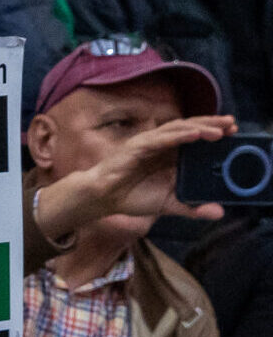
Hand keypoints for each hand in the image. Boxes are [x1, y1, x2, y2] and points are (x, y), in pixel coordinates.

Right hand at [36, 115, 236, 240]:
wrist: (102, 200)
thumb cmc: (131, 198)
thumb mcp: (169, 204)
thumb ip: (193, 207)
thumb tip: (219, 212)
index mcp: (169, 155)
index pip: (196, 138)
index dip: (214, 133)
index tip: (234, 133)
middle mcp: (161, 145)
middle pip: (191, 128)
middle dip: (213, 125)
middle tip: (233, 124)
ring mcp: (149, 144)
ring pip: (179, 129)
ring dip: (200, 127)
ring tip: (219, 130)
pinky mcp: (137, 147)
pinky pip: (161, 139)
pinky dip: (179, 135)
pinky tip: (195, 134)